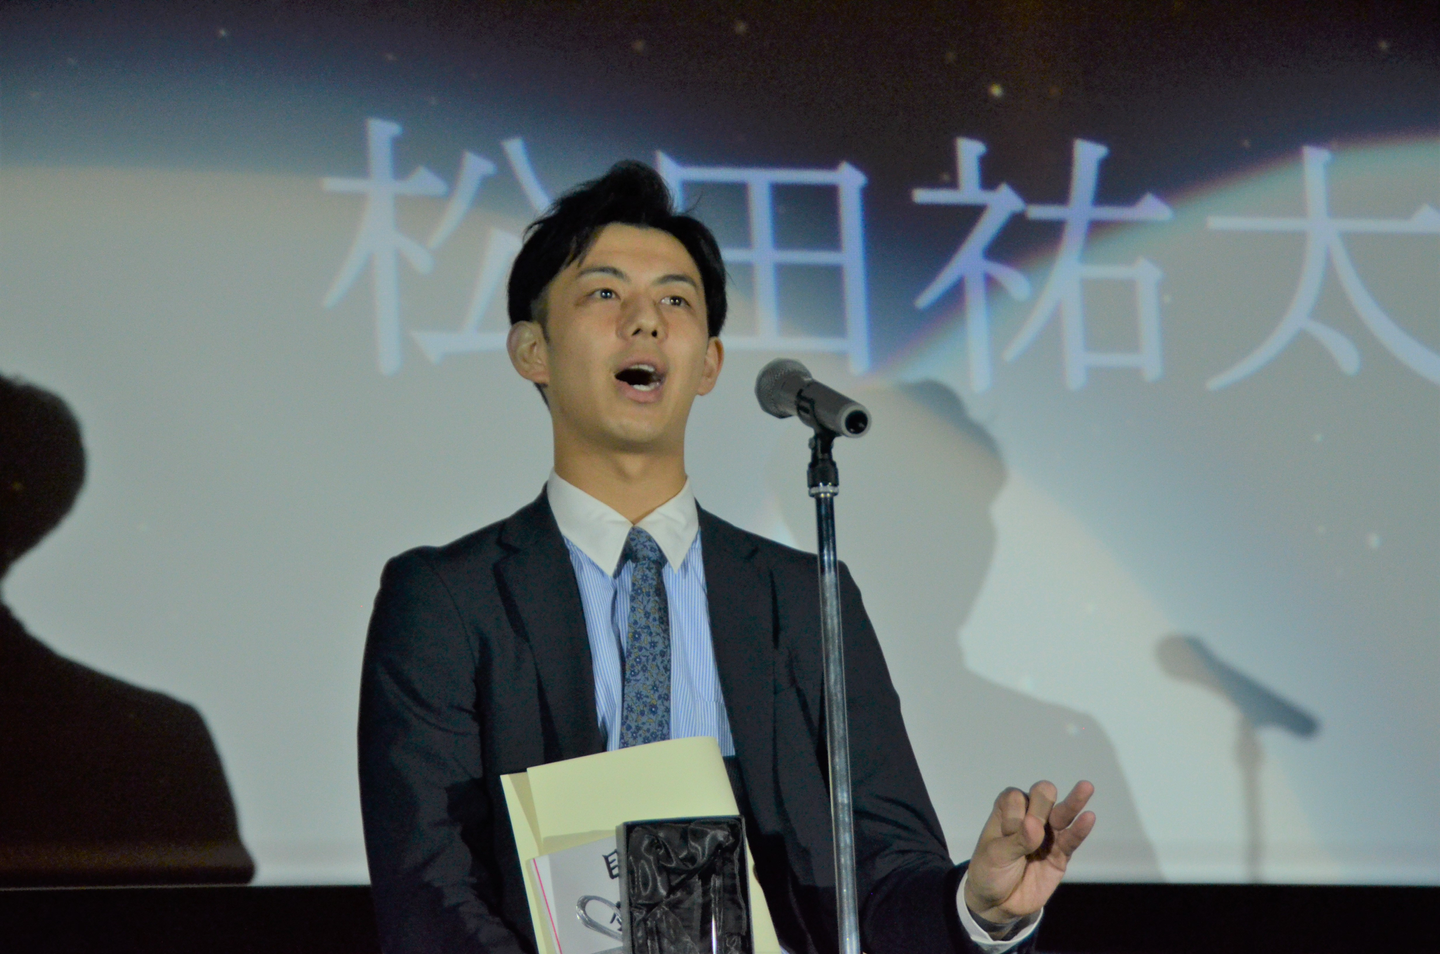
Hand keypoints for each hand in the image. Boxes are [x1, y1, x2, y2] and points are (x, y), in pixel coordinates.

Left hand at [963, 780, 1094, 923]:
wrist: (998, 902)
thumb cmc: (990, 870)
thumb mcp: (995, 855)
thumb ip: (1016, 840)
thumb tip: (1036, 824)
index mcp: (1008, 810)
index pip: (1015, 799)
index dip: (1013, 815)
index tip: (1005, 834)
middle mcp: (1029, 816)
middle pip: (1042, 797)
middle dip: (1041, 805)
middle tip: (1034, 824)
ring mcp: (1047, 835)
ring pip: (1062, 814)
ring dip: (1072, 802)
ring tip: (1086, 787)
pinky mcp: (1060, 855)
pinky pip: (1071, 840)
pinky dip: (1080, 830)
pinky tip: (1089, 817)